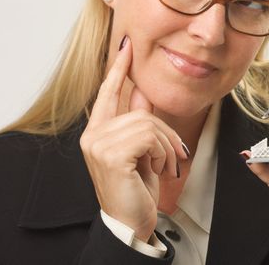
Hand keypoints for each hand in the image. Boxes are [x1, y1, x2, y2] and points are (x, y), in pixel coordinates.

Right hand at [80, 36, 188, 241]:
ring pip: (148, 124)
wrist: (130, 222)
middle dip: (166, 133)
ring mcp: (98, 144)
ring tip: (166, 166)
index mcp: (97, 132)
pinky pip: (149, 137)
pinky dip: (163, 153)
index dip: (118, 69)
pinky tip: (158, 169)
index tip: (126, 46)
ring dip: (167, 147)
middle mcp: (92, 135)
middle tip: (176, 154)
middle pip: (141, 111)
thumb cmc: (134, 188)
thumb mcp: (140, 151)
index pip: (108, 93)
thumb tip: (142, 91)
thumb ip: (137, 120)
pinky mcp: (111, 154)